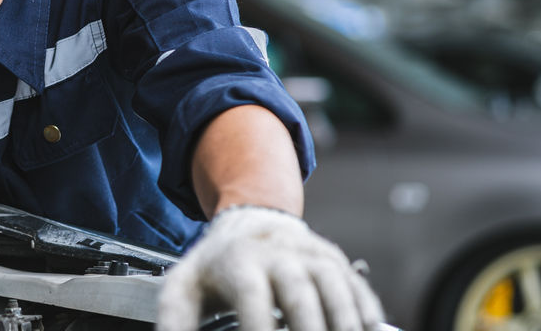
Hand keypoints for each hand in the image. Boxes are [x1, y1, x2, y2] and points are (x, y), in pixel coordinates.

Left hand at [157, 205, 383, 330]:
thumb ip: (175, 317)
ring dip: (343, 323)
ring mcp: (312, 258)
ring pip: (336, 290)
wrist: (253, 221)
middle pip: (300, 294)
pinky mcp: (337, 265)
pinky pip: (359, 291)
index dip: (259, 326)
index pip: (252, 297)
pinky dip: (366, 315)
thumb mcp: (185, 284)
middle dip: (308, 329)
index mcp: (240, 263)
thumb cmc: (217, 264)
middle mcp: (279, 257)